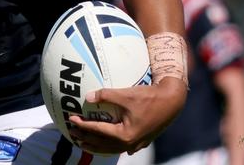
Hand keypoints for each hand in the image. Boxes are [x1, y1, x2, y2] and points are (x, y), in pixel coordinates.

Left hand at [69, 77, 186, 154]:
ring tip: (83, 141)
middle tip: (72, 132)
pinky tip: (107, 144)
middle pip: (103, 144)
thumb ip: (105, 95)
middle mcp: (130, 144)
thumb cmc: (149, 97)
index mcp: (125, 135)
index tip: (71, 119)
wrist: (172, 101)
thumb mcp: (125, 94)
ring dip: (96, 145)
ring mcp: (137, 144)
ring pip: (112, 148)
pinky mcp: (142, 140)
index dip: (83, 125)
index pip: (98, 131)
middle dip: (86, 138)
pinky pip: (121, 146)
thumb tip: (88, 97)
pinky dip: (110, 145)